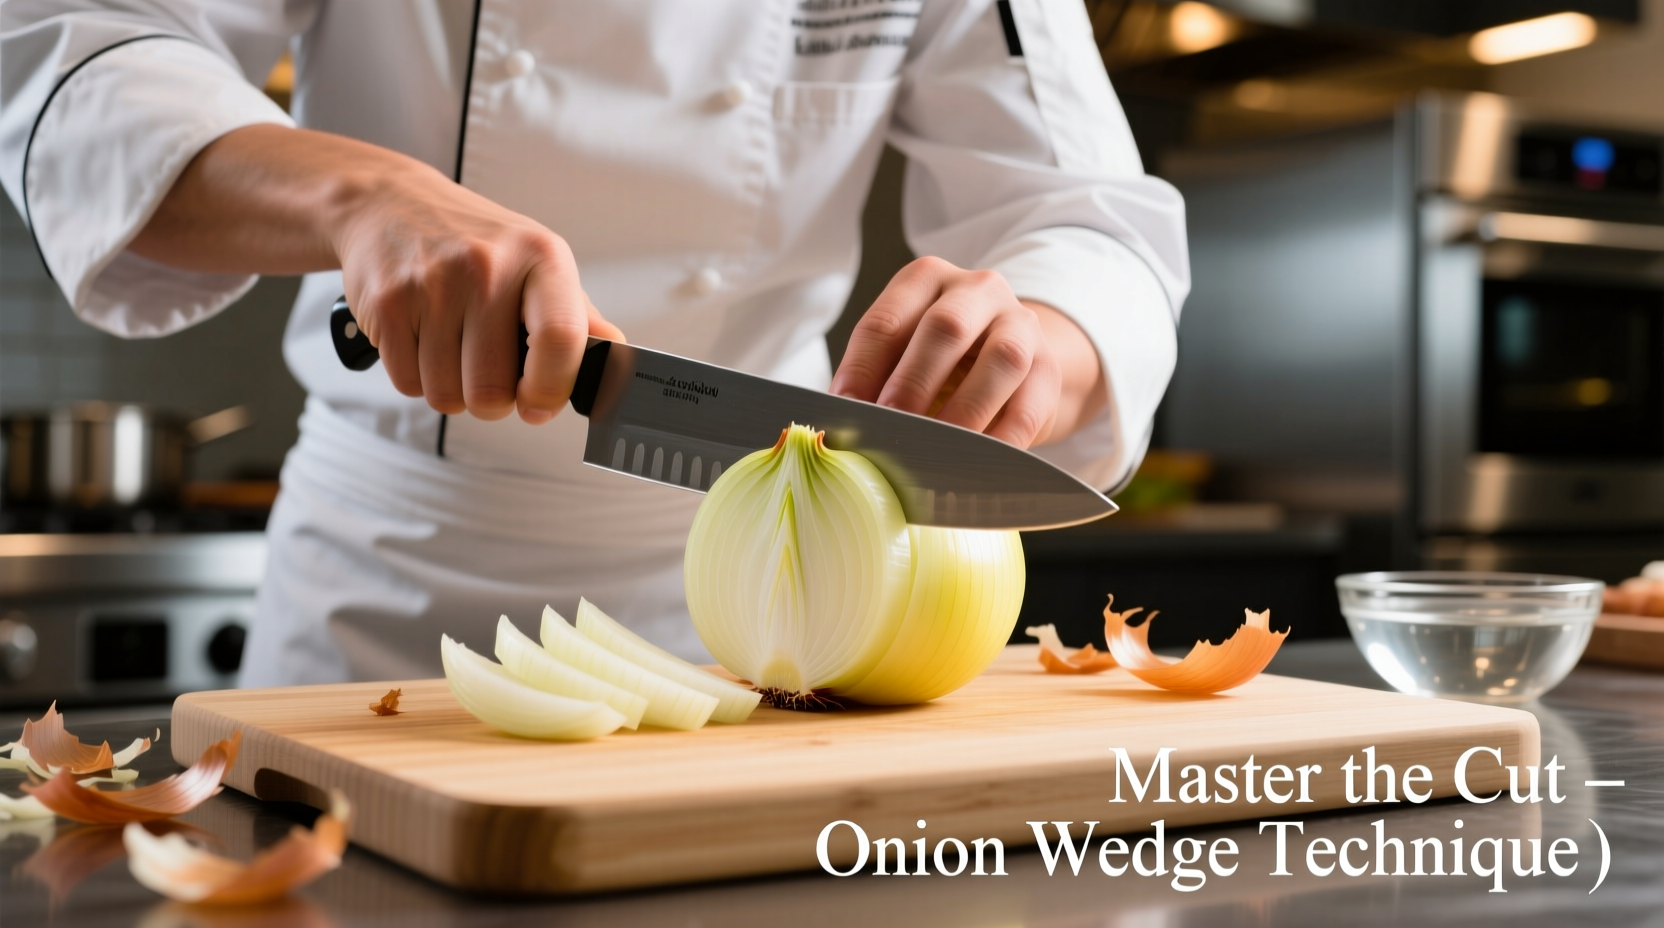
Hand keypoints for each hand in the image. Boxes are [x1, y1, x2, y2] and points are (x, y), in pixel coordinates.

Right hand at [331, 163, 623, 423]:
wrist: (389, 204)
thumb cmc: (475, 242)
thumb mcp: (538, 264)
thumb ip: (579, 318)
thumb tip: (618, 361)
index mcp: (541, 257)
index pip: (560, 339)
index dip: (552, 390)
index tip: (540, 406)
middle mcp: (487, 266)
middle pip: (493, 389)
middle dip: (493, 401)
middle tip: (490, 373)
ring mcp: (432, 285)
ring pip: (448, 396)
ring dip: (453, 391)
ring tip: (455, 350)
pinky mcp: (387, 304)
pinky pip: (409, 385)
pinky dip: (418, 379)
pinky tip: (424, 341)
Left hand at [829, 256, 1106, 447]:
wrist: (1012, 359)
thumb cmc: (941, 360)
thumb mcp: (903, 352)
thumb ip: (874, 379)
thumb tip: (840, 423)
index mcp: (926, 280)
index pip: (887, 320)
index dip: (861, 368)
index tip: (844, 411)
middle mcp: (977, 291)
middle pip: (946, 328)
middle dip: (913, 382)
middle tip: (890, 426)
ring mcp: (1021, 325)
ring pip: (1001, 359)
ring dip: (964, 410)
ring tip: (935, 449)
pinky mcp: (1049, 368)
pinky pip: (1030, 406)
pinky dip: (1003, 440)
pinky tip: (979, 463)